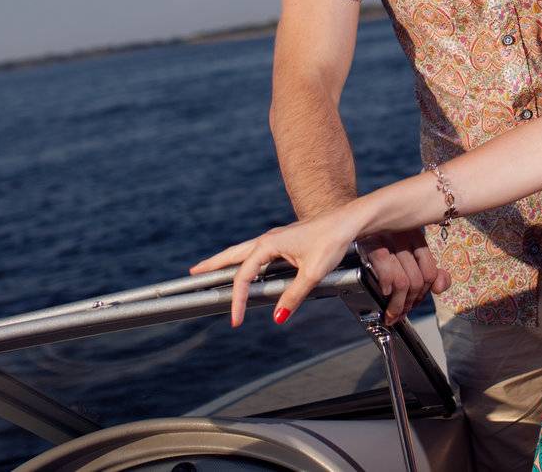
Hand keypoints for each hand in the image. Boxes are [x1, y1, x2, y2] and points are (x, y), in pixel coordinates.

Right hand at [189, 209, 363, 327]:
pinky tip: (248, 265)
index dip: (237, 300)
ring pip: (244, 251)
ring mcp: (276, 238)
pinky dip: (245, 259)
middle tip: (192, 274)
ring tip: (212, 267)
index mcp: (269, 244)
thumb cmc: (332, 241)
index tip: (236, 319)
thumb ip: (293, 295)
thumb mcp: (312, 273)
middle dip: (212, 264)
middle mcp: (268, 238)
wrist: (349, 221)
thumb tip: (278, 315)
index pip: (243, 276)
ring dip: (227, 260)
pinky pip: (257, 251)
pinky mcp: (285, 239)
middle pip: (233, 254)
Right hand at [359, 228, 451, 325]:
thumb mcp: (406, 250)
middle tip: (401, 313)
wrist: (352, 220)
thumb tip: (440, 288)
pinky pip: (386, 274)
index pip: (431, 272)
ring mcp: (389, 241)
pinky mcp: (372, 245)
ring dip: (398, 304)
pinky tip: (383, 292)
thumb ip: (427, 268)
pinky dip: (386, 288)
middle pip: (417, 281)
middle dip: (410, 302)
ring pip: (403, 282)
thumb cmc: (379, 239)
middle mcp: (405, 236)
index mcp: (416, 236)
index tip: (414, 302)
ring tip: (391, 312)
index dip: (424, 293)